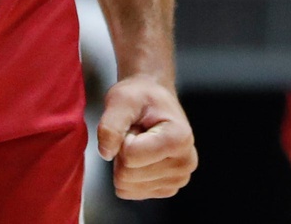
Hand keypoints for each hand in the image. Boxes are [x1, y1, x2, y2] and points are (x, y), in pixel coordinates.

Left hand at [98, 74, 197, 198]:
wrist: (153, 100)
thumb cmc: (140, 97)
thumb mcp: (120, 100)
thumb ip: (110, 125)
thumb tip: (106, 154)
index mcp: (179, 138)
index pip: (130, 156)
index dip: (122, 139)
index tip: (134, 125)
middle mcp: (185, 163)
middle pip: (128, 175)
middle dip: (122, 152)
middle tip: (135, 134)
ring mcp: (178, 179)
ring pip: (128, 186)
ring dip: (125, 164)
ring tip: (139, 143)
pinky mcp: (168, 188)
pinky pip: (132, 193)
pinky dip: (129, 174)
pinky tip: (141, 157)